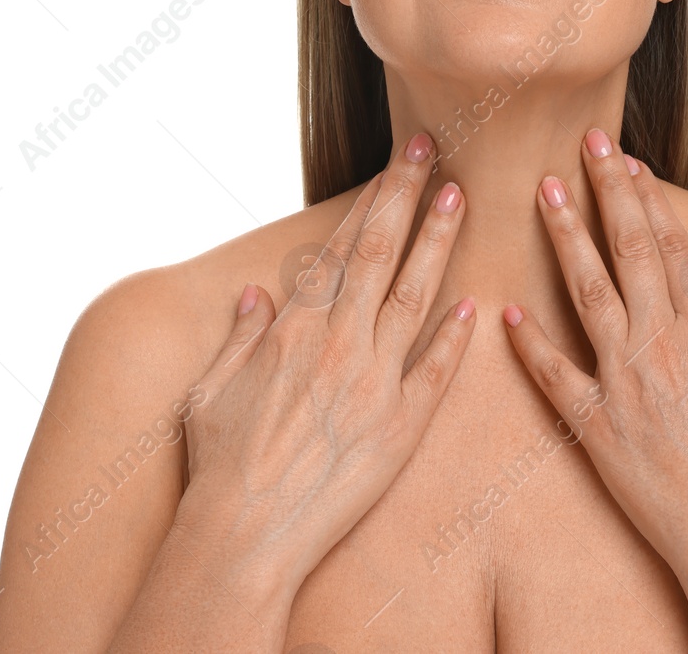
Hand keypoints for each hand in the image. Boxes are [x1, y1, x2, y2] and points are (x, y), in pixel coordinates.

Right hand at [175, 131, 475, 607]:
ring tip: (459, 199)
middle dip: (407, 195)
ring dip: (437, 244)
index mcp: (293, 329)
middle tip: (433, 150)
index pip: (339, 246)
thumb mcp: (212, 390)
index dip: (371, 200)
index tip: (396, 164)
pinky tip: (476, 307)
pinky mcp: (400, 429)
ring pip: (415, 297)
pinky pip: (435, 373)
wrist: (244, 537)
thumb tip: (257, 294)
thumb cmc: (218, 467)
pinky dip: (455, 338)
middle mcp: (337, 344)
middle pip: (380, 253)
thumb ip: (241, 336)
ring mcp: (373, 384)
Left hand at [502, 127, 687, 603]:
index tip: (629, 163)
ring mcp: (625, 380)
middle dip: (605, 191)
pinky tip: (505, 312)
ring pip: (587, 291)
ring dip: (564, 238)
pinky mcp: (596, 425)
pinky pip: (554, 375)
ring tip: (541, 194)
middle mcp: (663, 341)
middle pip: (628, 249)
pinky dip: (529, 343)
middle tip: (584, 145)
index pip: (673, 246)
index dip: (649, 199)